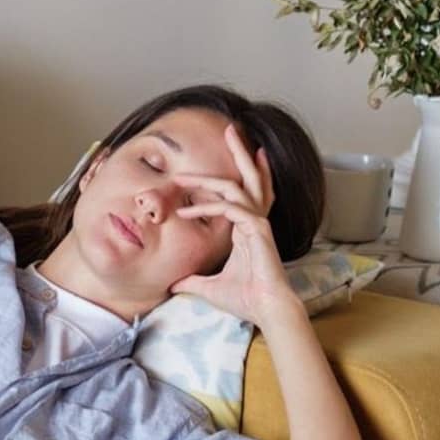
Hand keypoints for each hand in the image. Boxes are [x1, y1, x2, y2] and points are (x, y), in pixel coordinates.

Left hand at [167, 123, 303, 328]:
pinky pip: (230, 208)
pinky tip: (187, 209)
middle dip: (239, 153)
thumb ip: (193, 281)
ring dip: (218, 170)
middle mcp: (254, 221)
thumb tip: (173, 284)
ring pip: (239, 185)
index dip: (217, 185)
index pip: (237, 195)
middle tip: (230, 129)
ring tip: (208, 151)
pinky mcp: (257, 229)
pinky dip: (207, 206)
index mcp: (246, 228)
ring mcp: (258, 223)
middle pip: (249, 178)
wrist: (266, 310)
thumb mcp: (209, 287)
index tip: (191, 183)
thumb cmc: (245, 298)